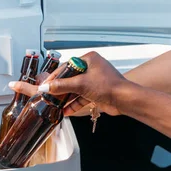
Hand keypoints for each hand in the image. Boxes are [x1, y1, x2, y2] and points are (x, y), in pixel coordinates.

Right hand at [10, 52, 130, 115]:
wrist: (124, 100)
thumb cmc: (108, 86)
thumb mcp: (80, 84)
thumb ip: (61, 86)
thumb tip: (46, 87)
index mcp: (89, 59)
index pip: (66, 67)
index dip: (55, 77)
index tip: (46, 84)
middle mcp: (92, 68)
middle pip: (70, 78)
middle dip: (60, 89)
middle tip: (49, 95)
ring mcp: (95, 81)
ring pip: (76, 89)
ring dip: (66, 98)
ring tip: (55, 104)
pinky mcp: (97, 92)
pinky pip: (82, 97)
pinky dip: (74, 104)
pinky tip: (66, 111)